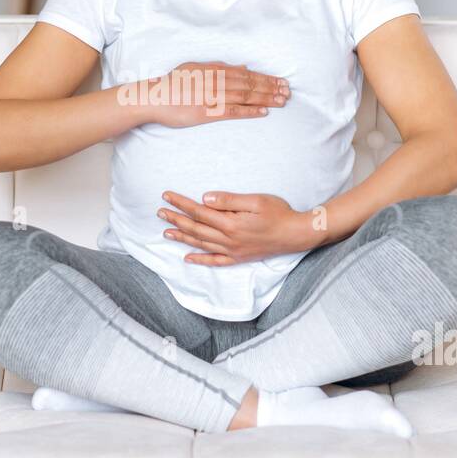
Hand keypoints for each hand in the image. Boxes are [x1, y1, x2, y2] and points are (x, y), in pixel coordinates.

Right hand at [142, 62, 288, 128]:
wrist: (155, 97)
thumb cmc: (173, 83)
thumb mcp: (196, 67)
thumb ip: (219, 67)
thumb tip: (241, 66)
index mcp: (215, 70)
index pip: (247, 74)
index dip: (266, 78)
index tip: (280, 81)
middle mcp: (217, 81)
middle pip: (250, 84)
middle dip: (271, 88)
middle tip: (288, 92)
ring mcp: (213, 96)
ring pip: (246, 96)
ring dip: (266, 98)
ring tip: (282, 101)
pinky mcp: (208, 112)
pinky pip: (233, 111)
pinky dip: (249, 111)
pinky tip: (263, 112)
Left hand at [156, 190, 319, 264]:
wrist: (296, 234)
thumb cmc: (279, 213)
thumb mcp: (255, 200)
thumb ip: (229, 200)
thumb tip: (204, 198)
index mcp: (230, 223)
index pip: (198, 211)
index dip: (181, 203)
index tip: (167, 196)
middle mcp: (228, 239)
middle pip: (195, 228)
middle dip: (176, 219)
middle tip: (159, 213)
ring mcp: (232, 251)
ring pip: (201, 244)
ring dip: (182, 237)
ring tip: (166, 232)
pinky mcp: (239, 257)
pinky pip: (215, 261)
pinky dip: (200, 259)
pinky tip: (188, 258)